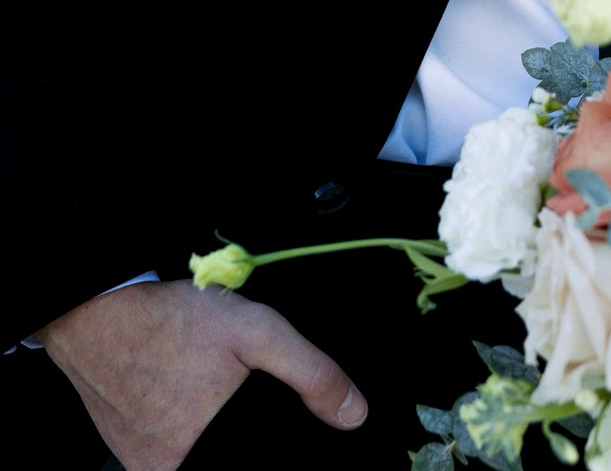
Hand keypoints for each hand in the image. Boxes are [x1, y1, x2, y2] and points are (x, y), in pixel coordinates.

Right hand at [38, 278, 365, 470]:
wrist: (97, 314)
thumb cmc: (174, 321)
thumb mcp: (256, 331)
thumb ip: (310, 373)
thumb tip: (354, 415)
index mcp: (211, 450)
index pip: (262, 464)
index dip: (281, 449)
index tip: (279, 427)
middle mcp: (175, 470)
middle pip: (229, 463)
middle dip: (246, 440)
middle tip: (232, 397)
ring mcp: (148, 469)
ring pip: (201, 463)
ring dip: (217, 441)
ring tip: (209, 398)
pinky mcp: (131, 459)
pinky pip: (173, 460)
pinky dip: (189, 439)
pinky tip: (191, 405)